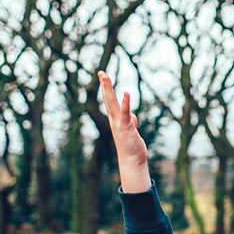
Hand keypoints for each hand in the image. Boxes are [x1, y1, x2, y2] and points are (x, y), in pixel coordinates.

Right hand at [98, 71, 150, 192]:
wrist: (131, 160)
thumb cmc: (131, 146)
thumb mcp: (131, 131)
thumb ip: (130, 122)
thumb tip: (133, 117)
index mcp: (115, 120)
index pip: (110, 101)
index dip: (106, 89)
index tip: (103, 76)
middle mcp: (114, 120)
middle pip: (108, 99)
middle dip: (105, 85)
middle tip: (101, 72)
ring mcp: (119, 123)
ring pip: (112, 103)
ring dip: (109, 90)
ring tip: (105, 77)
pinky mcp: (126, 127)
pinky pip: (125, 113)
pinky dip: (125, 103)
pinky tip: (126, 93)